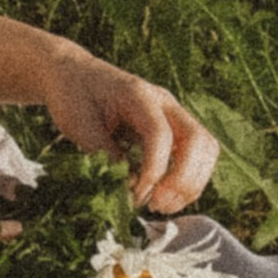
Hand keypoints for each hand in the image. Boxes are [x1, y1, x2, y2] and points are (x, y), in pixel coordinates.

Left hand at [37, 44, 217, 214]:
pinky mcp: (173, 129)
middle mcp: (164, 102)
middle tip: (156, 204)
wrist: (72, 72)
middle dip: (183, 179)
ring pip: (205, 149)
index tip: (136, 195)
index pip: (161, 134)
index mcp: (139, 94)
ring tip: (161, 205)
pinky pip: (196, 155)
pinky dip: (187, 179)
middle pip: (198, 141)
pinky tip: (163, 196)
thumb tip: (127, 189)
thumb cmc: (73, 94)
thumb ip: (104, 153)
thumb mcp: (78, 124)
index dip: (154, 170)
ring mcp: (172, 114)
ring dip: (191, 183)